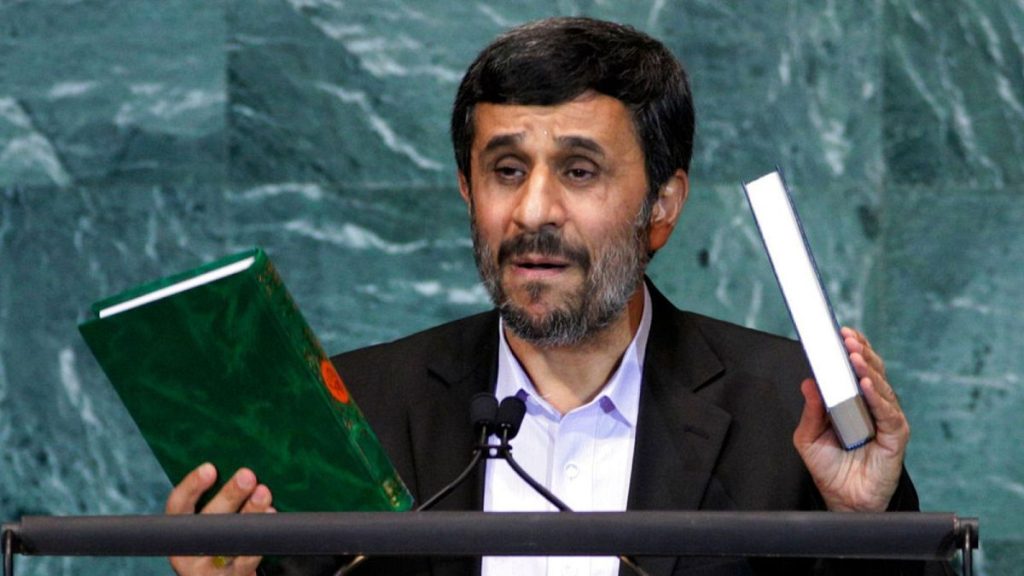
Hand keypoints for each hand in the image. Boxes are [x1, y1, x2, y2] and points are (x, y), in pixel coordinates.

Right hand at [165, 463, 274, 575]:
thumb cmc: (216, 544)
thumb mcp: (205, 525)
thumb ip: (216, 502)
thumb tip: (241, 472)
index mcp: (179, 533)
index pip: (178, 506)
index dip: (191, 487)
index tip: (210, 468)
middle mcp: (189, 552)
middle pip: (207, 521)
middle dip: (229, 496)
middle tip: (247, 476)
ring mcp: (211, 568)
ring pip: (232, 539)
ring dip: (250, 513)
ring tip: (263, 493)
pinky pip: (249, 557)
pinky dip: (261, 536)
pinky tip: (270, 516)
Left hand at [793, 327, 909, 511]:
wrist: (844, 501)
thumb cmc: (830, 468)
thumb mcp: (809, 438)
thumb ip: (811, 411)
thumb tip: (808, 382)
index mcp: (854, 402)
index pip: (856, 369)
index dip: (852, 350)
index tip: (840, 333)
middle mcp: (872, 406)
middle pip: (872, 372)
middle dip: (860, 352)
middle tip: (846, 339)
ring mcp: (886, 419)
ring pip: (881, 388)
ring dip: (867, 370)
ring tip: (854, 356)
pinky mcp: (896, 436)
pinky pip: (888, 413)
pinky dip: (877, 397)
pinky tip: (866, 385)